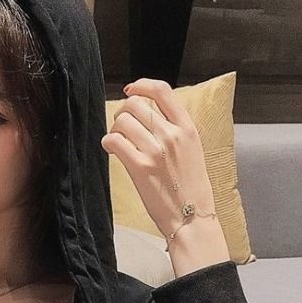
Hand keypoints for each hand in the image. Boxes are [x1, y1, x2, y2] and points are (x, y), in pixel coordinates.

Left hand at [100, 77, 214, 237]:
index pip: (162, 91)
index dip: (141, 85)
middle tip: (122, 124)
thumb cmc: (191, 187)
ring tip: (118, 140)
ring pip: (122, 122)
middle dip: (123, 111)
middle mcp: (172, 135)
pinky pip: (114, 141)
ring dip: (114, 128)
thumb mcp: (193, 150)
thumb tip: (150, 115)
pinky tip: (111, 148)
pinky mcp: (140, 167)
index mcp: (187, 128)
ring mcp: (156, 151)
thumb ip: (175, 130)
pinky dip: (108, 142)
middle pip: (135, 105)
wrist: (192, 217)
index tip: (131, 90)